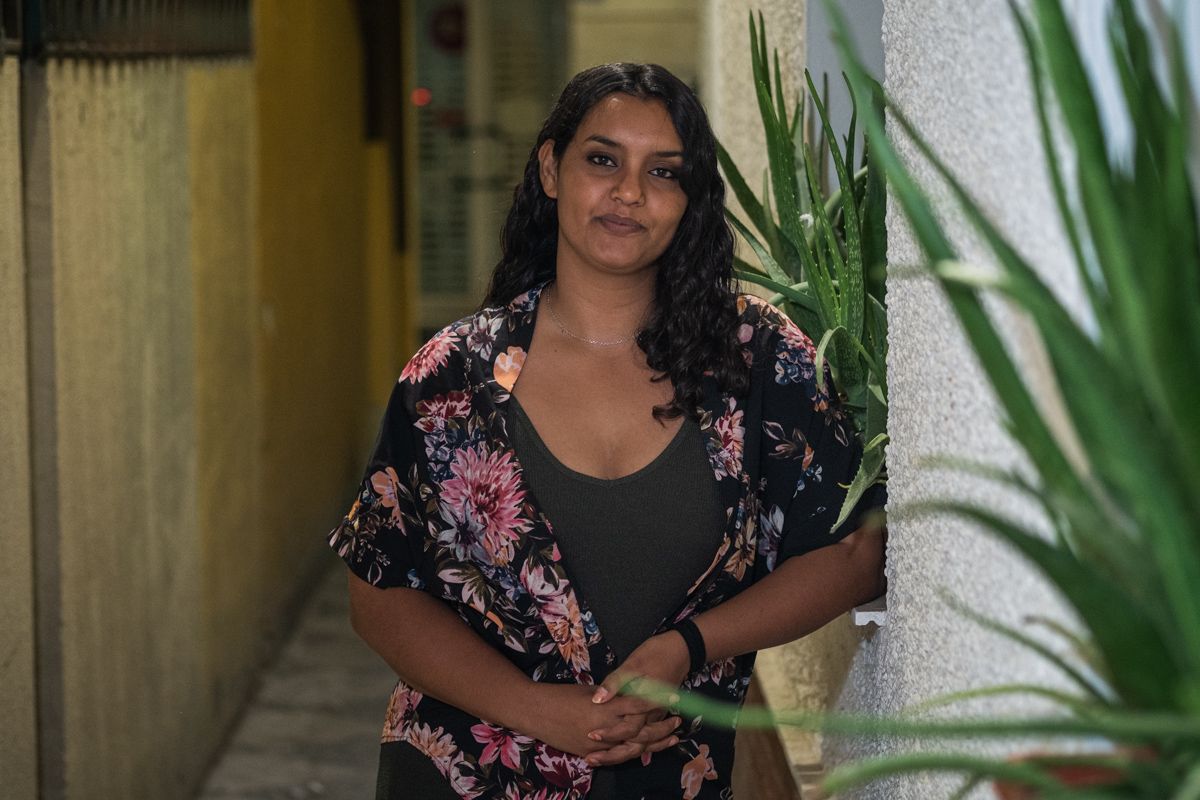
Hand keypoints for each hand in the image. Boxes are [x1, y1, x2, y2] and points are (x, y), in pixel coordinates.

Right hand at [519, 682, 673, 759]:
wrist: (536, 712)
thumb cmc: (562, 696)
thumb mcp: (590, 691)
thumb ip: (611, 697)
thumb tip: (628, 696)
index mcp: (606, 708)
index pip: (639, 705)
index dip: (658, 702)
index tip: (674, 697)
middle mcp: (606, 729)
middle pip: (641, 732)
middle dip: (662, 728)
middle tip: (678, 721)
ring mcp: (599, 745)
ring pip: (633, 748)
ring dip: (654, 744)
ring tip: (671, 739)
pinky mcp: (590, 754)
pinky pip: (617, 757)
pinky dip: (633, 753)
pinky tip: (647, 751)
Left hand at [584, 631, 691, 766]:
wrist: (681, 650)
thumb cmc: (656, 654)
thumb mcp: (633, 664)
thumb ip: (615, 683)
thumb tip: (596, 700)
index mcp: (645, 704)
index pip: (627, 729)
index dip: (609, 734)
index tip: (590, 735)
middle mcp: (652, 715)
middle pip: (635, 744)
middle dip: (613, 754)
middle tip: (590, 759)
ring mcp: (656, 716)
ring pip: (641, 743)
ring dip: (621, 753)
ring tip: (599, 758)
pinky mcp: (657, 713)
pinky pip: (646, 736)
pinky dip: (633, 745)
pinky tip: (618, 749)